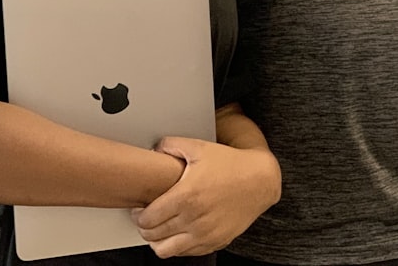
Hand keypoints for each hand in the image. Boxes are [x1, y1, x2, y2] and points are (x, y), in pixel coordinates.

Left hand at [131, 136, 280, 257]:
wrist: (259, 180)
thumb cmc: (230, 164)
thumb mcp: (199, 147)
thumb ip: (171, 145)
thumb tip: (154, 148)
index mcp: (186, 196)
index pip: (148, 218)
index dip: (138, 215)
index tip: (138, 209)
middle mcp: (194, 219)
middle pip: (153, 235)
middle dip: (144, 227)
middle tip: (145, 217)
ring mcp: (205, 234)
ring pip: (166, 251)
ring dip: (157, 241)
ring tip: (159, 229)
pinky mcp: (215, 242)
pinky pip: (186, 253)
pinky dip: (176, 246)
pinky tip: (177, 233)